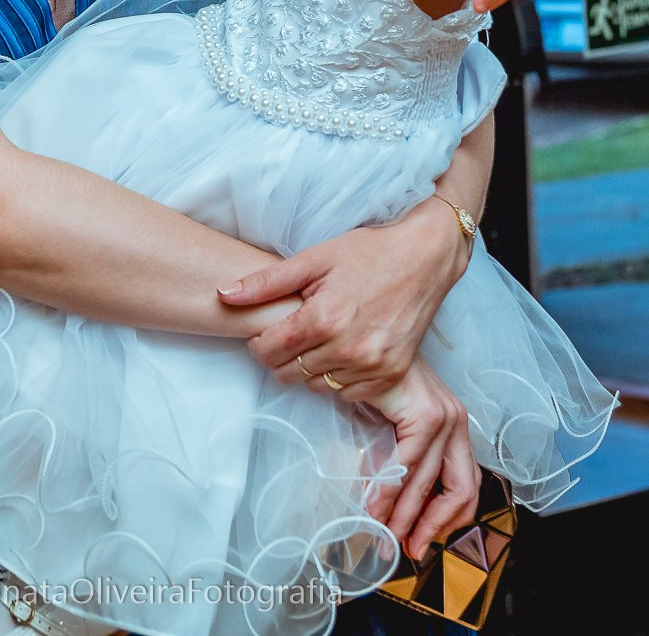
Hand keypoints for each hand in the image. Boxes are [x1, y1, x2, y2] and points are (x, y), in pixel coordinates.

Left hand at [219, 201, 464, 401]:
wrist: (425, 257)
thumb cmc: (369, 253)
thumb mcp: (314, 259)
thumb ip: (266, 282)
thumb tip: (223, 293)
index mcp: (323, 318)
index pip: (268, 350)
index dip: (259, 343)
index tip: (266, 332)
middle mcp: (348, 348)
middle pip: (287, 373)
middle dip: (280, 356)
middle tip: (291, 335)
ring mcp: (373, 365)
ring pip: (315, 387)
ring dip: (307, 369)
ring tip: (316, 342)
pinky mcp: (391, 375)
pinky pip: (348, 395)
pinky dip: (337, 379)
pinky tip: (340, 353)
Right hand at [364, 360, 480, 559]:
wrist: (355, 343)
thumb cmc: (366, 381)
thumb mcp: (388, 429)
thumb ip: (395, 462)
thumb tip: (386, 506)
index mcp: (452, 427)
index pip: (462, 487)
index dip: (444, 521)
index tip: (419, 543)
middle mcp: (455, 421)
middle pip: (461, 491)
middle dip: (433, 527)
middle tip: (407, 551)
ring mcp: (444, 416)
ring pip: (430, 482)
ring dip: (404, 516)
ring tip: (383, 536)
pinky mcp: (425, 413)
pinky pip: (409, 464)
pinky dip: (390, 491)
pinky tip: (373, 507)